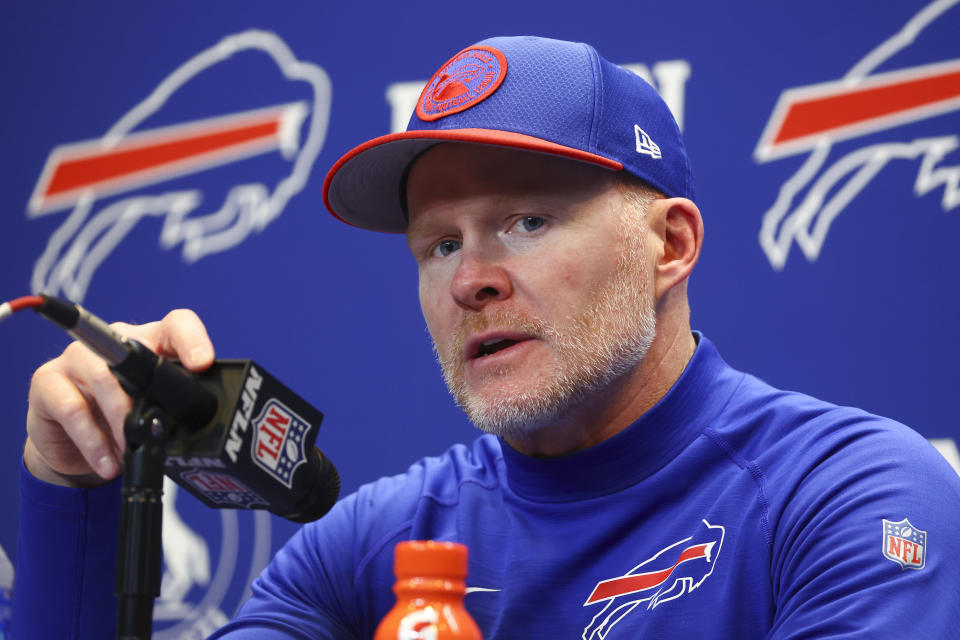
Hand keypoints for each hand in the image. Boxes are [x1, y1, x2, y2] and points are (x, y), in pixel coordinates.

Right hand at [24, 309, 214, 487]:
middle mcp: (112, 342)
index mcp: (150, 342)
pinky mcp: (47, 380)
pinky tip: (108, 461)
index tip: (202, 364)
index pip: (176, 325)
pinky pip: (72, 408)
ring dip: (120, 422)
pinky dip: (94, 441)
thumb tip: (202, 424)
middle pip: (132, 354)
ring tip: (130, 451)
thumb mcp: (158, 412)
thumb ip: (177, 406)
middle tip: (159, 430)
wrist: (78, 449)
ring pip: (102, 379)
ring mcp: (77, 358)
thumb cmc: (126, 421)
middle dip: (147, 396)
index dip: (191, 339)